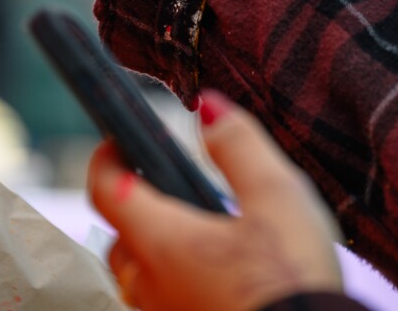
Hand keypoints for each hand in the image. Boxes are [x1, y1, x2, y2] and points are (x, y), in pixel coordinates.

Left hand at [88, 91, 343, 310]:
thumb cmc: (293, 280)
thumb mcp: (277, 197)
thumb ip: (238, 146)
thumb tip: (207, 105)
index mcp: (163, 242)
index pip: (105, 190)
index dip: (104, 158)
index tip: (116, 139)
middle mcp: (153, 285)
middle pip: (117, 237)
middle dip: (129, 204)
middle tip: (160, 181)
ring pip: (138, 277)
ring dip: (150, 247)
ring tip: (192, 228)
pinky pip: (164, 303)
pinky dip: (174, 280)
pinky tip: (214, 271)